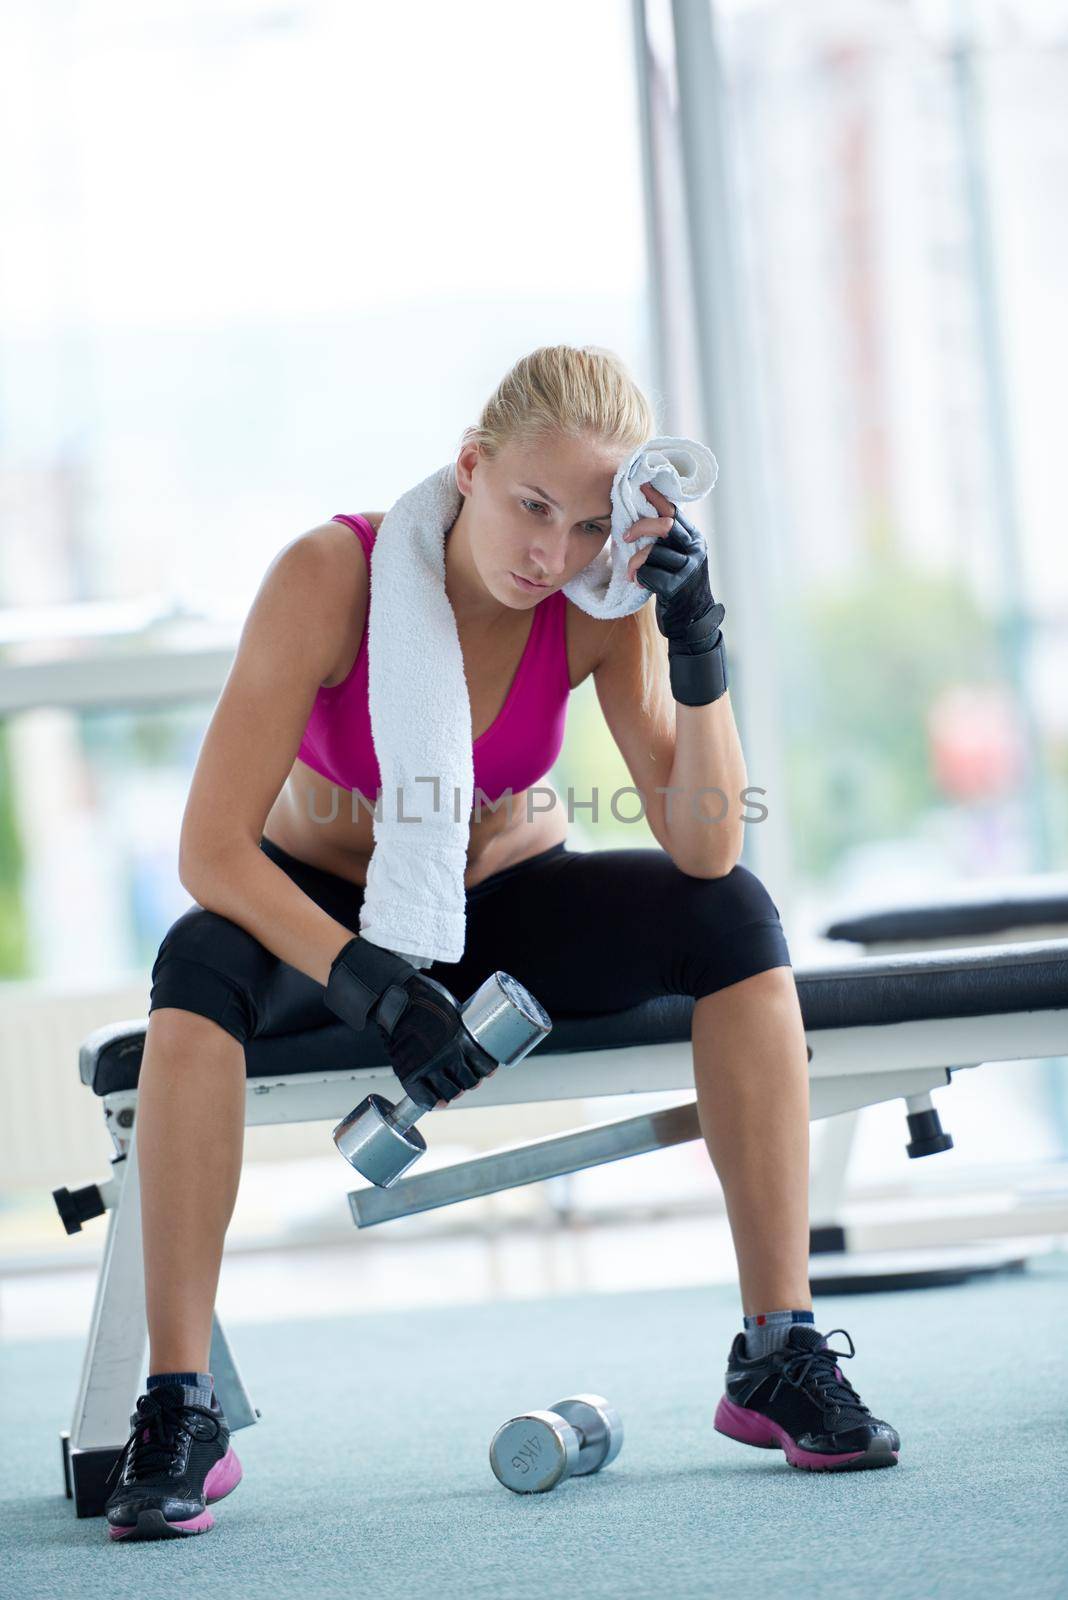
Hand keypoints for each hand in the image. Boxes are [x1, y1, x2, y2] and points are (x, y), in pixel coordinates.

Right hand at [374, 973, 496, 1110]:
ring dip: (454, 1092)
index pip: (485, 1066)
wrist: (395, 996)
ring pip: (452, 1092)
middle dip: (470, 1081)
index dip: (486, 1070)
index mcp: (462, 1037)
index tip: (484, 1070)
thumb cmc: (424, 997)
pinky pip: (425, 1097)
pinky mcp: (409, 1072)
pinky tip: (439, 1102)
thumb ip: (461, 1027)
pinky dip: (433, 1102)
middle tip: (466, 1078)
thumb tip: (470, 1038)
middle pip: (470, 1082)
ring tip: (452, 1087)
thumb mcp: (453, 1008)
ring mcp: (429, 1065)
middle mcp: (448, 1054)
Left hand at [623, 481, 723, 645]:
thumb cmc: (676, 587)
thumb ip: (666, 541)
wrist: (691, 621)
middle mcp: (695, 549)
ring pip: (653, 552)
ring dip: (635, 562)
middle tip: (625, 536)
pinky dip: (639, 577)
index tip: (640, 487)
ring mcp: (690, 569)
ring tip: (630, 572)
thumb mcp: (676, 559)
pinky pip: (649, 574)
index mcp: (693, 539)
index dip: (656, 498)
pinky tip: (638, 583)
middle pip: (665, 526)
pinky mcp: (679, 588)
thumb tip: (639, 516)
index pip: (674, 511)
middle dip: (640, 527)